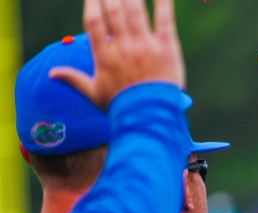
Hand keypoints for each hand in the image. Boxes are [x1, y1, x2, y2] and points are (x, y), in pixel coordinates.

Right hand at [50, 0, 184, 109]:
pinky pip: (164, 20)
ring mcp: (145, 46)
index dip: (93, 4)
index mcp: (104, 55)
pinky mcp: (166, 48)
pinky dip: (163, 3)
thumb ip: (73, 79)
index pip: (93, 22)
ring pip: (135, 11)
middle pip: (114, 11)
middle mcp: (123, 47)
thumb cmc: (121, 106)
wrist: (150, 117)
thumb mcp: (94, 93)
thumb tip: (52, 73)